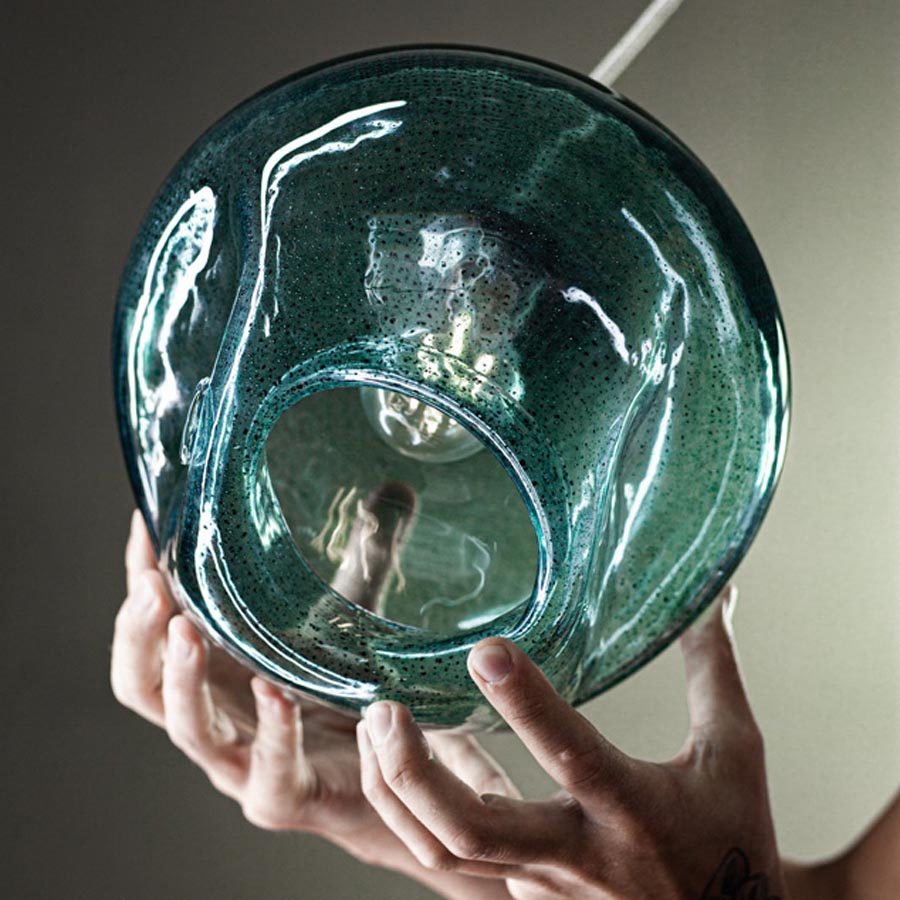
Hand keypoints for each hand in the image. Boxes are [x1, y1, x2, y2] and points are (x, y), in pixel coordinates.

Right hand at [110, 509, 511, 897]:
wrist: (392, 768)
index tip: (147, 521)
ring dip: (181, 679)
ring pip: (184, 727)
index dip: (141, 577)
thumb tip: (396, 487)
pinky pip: (266, 770)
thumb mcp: (353, 613)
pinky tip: (275, 692)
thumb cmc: (353, 688)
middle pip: (142, 682)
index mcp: (216, 668)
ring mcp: (242, 760)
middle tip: (150, 583)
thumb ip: (368, 554)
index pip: (155, 622)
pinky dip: (269, 730)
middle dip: (137, 631)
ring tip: (187, 629)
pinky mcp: (284, 796)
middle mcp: (216, 713)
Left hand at [358, 586, 790, 898]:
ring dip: (395, 790)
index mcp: (633, 809)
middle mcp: (578, 856)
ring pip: (444, 852)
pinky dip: (418, 807)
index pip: (571, 753)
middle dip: (413, 773)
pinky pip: (454, 855)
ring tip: (375, 724)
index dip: (527, 702)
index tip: (484, 647)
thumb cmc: (733, 839)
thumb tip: (710, 595)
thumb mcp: (735, 755)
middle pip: (471, 831)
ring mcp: (542, 887)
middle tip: (382, 709)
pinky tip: (405, 757)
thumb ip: (712, 671)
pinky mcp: (526, 899)